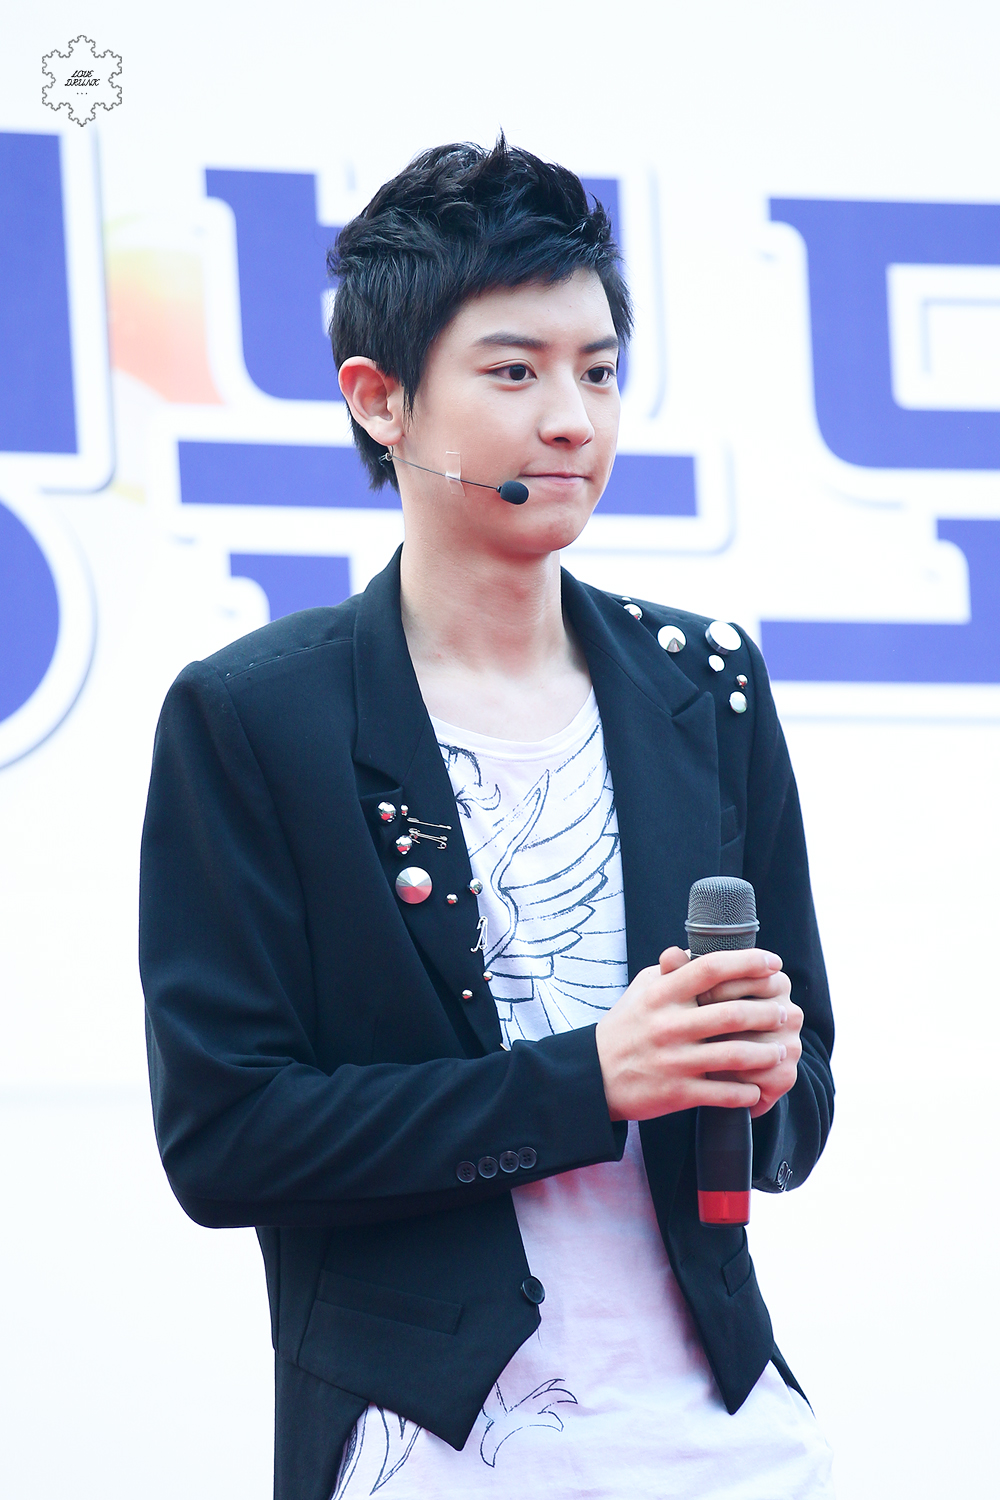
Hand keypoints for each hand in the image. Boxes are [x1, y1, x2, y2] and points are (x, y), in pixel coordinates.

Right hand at [594, 946, 789, 1121]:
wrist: (594, 1075)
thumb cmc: (624, 1026)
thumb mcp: (642, 990)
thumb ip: (671, 971)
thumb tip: (695, 950)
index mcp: (662, 994)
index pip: (711, 968)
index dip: (748, 962)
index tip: (773, 963)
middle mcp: (669, 1024)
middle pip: (733, 1012)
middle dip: (768, 1012)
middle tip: (784, 1013)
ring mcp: (674, 1060)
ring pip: (735, 1055)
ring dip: (765, 1054)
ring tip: (780, 1051)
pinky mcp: (677, 1092)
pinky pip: (723, 1093)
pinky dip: (746, 1093)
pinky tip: (757, 1088)